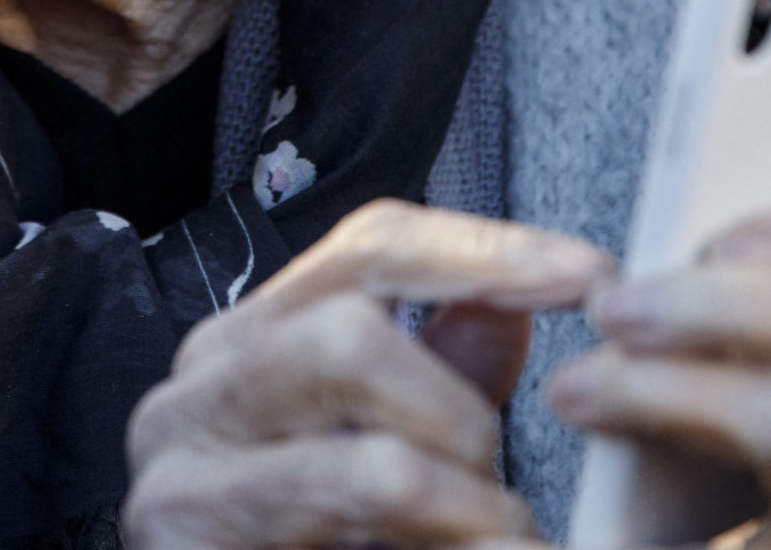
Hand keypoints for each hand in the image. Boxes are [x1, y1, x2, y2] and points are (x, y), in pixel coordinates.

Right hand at [122, 200, 612, 547]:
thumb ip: (435, 379)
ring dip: (468, 517)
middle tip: (500, 490)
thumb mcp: (368, 452)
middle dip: (462, 415)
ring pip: (373, 472)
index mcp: (243, 349)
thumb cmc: (301, 545)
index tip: (589, 276)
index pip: (367, 250)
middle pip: (352, 338)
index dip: (486, 251)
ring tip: (500, 546)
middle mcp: (192, 400)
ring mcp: (181, 490)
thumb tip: (509, 305)